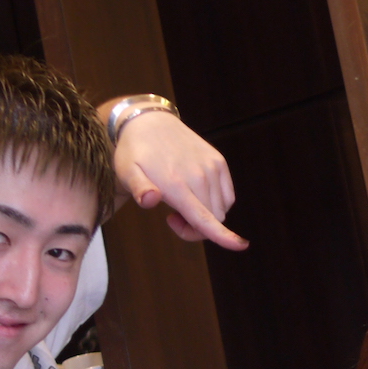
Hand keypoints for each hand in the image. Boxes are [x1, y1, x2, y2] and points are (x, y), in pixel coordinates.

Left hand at [111, 108, 247, 249]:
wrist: (150, 122)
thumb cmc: (135, 153)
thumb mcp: (126, 172)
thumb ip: (137, 188)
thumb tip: (149, 200)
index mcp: (177, 184)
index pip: (205, 218)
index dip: (223, 237)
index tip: (241, 246)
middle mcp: (200, 175)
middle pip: (213, 220)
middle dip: (196, 228)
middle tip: (171, 218)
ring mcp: (213, 167)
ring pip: (221, 210)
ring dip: (205, 215)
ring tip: (182, 202)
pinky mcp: (219, 161)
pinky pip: (227, 196)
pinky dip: (215, 203)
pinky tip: (196, 193)